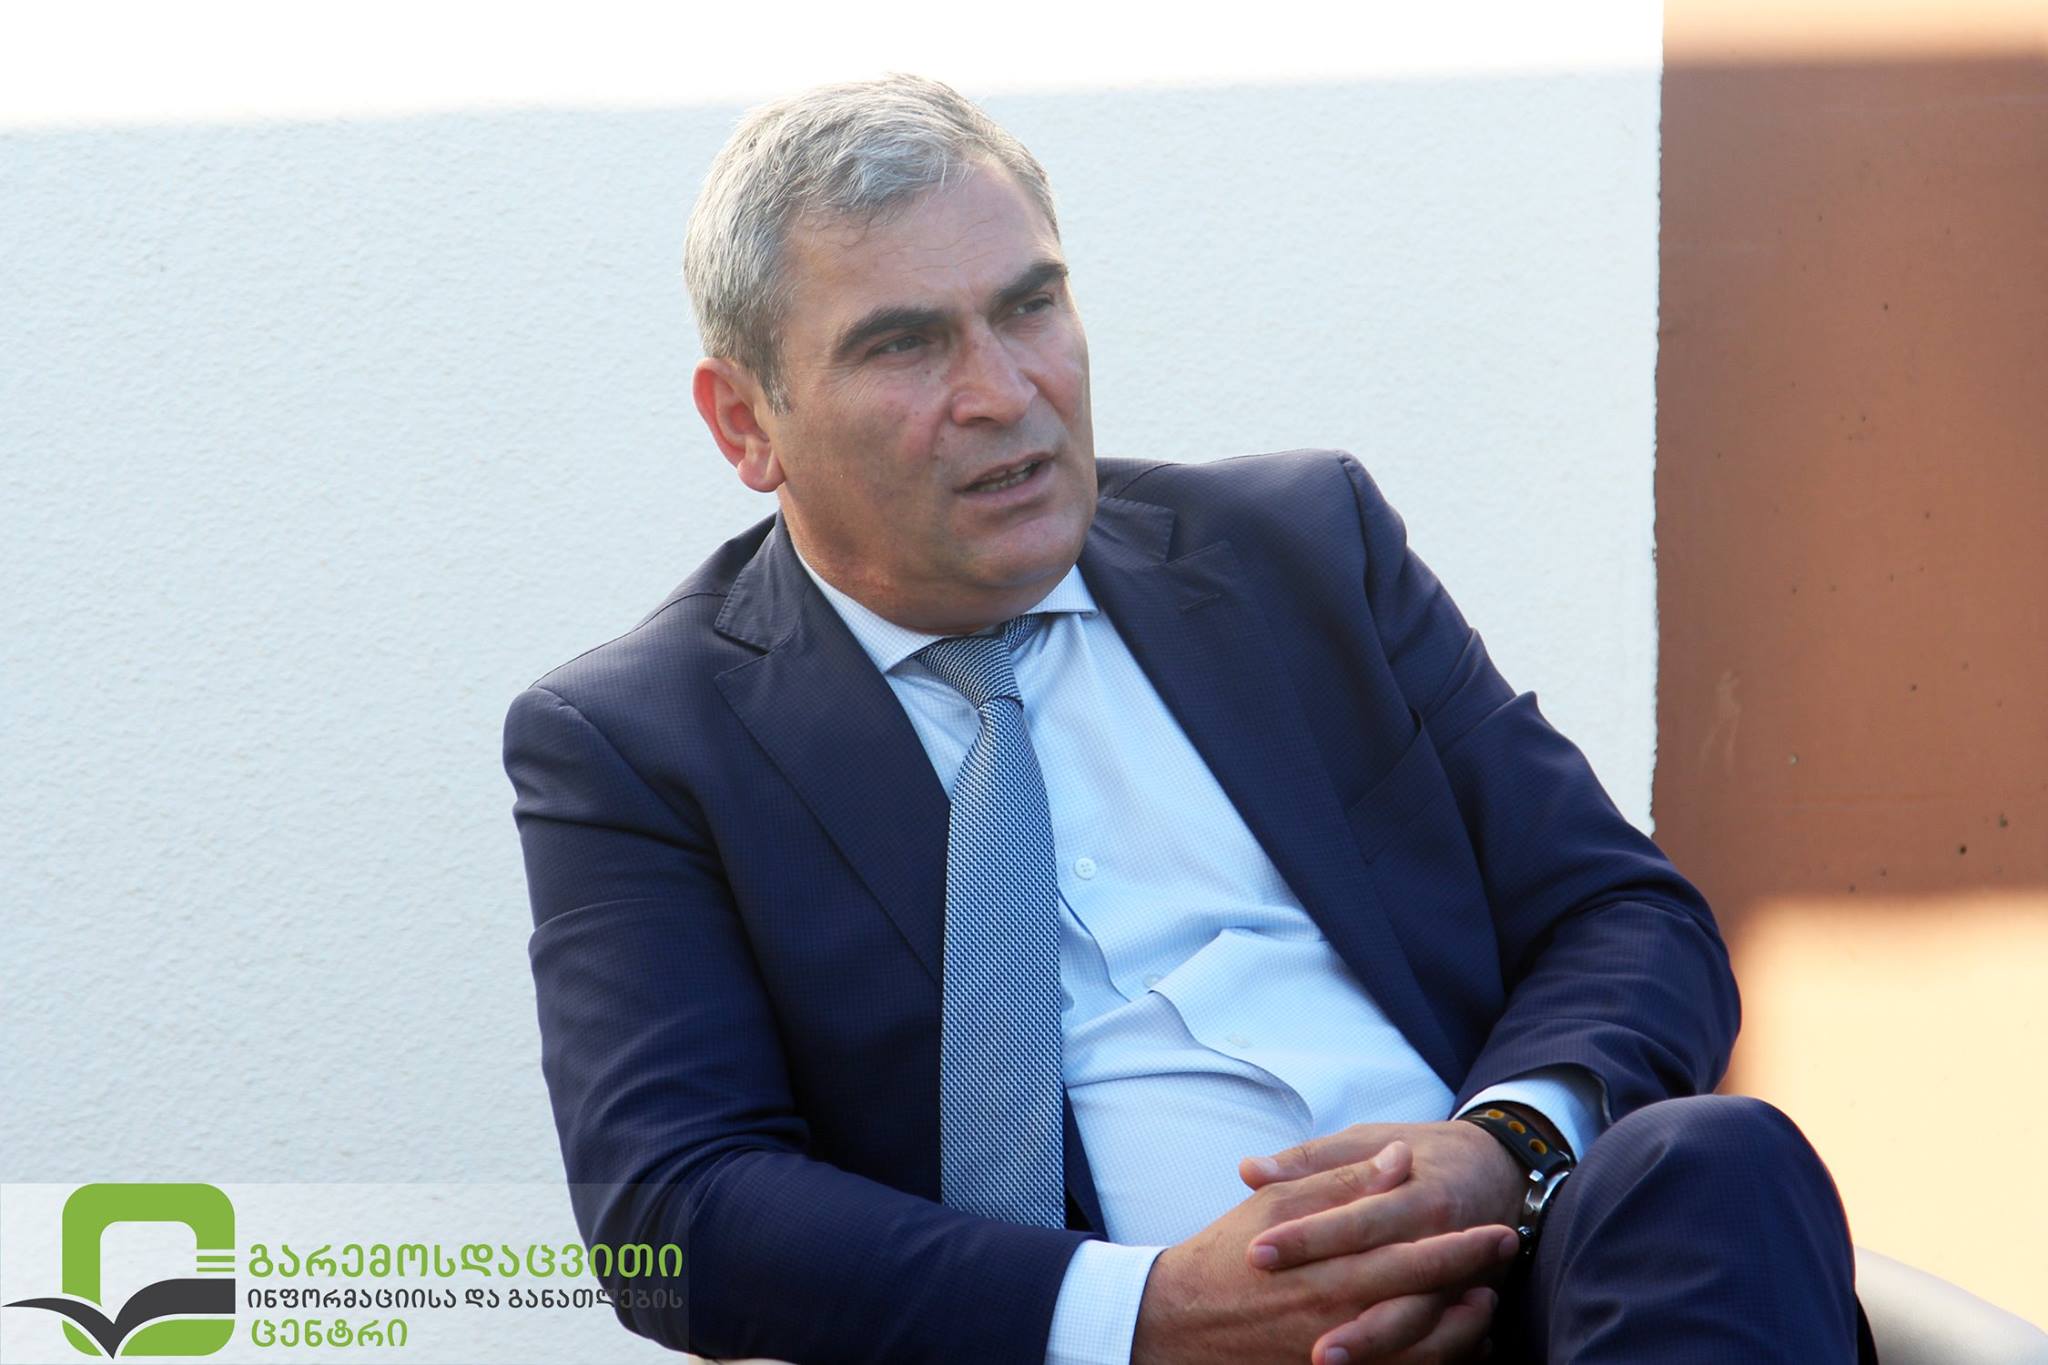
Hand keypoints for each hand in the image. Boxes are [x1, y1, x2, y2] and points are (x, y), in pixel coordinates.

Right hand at [1131, 1140, 1518, 1364]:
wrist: (1180, 1322)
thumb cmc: (1227, 1254)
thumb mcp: (1276, 1203)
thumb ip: (1340, 1183)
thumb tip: (1398, 1159)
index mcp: (1327, 1263)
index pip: (1409, 1251)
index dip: (1460, 1242)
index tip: (1498, 1224)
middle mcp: (1338, 1311)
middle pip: (1425, 1298)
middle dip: (1473, 1276)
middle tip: (1507, 1253)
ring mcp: (1336, 1352)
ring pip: (1421, 1349)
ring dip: (1464, 1328)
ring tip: (1487, 1303)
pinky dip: (1436, 1363)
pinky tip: (1458, 1345)